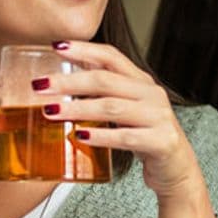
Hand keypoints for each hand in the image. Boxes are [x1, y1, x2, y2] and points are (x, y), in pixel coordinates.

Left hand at [43, 41, 204, 200]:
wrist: (177, 170)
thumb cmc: (147, 139)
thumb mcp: (127, 110)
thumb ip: (104, 95)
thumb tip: (62, 82)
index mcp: (142, 82)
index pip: (111, 57)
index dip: (83, 49)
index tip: (55, 47)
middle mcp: (152, 95)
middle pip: (106, 80)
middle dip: (69, 81)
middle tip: (40, 86)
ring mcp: (159, 117)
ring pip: (112, 107)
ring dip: (77, 109)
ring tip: (51, 112)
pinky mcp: (161, 142)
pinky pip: (126, 137)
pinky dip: (101, 136)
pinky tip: (81, 136)